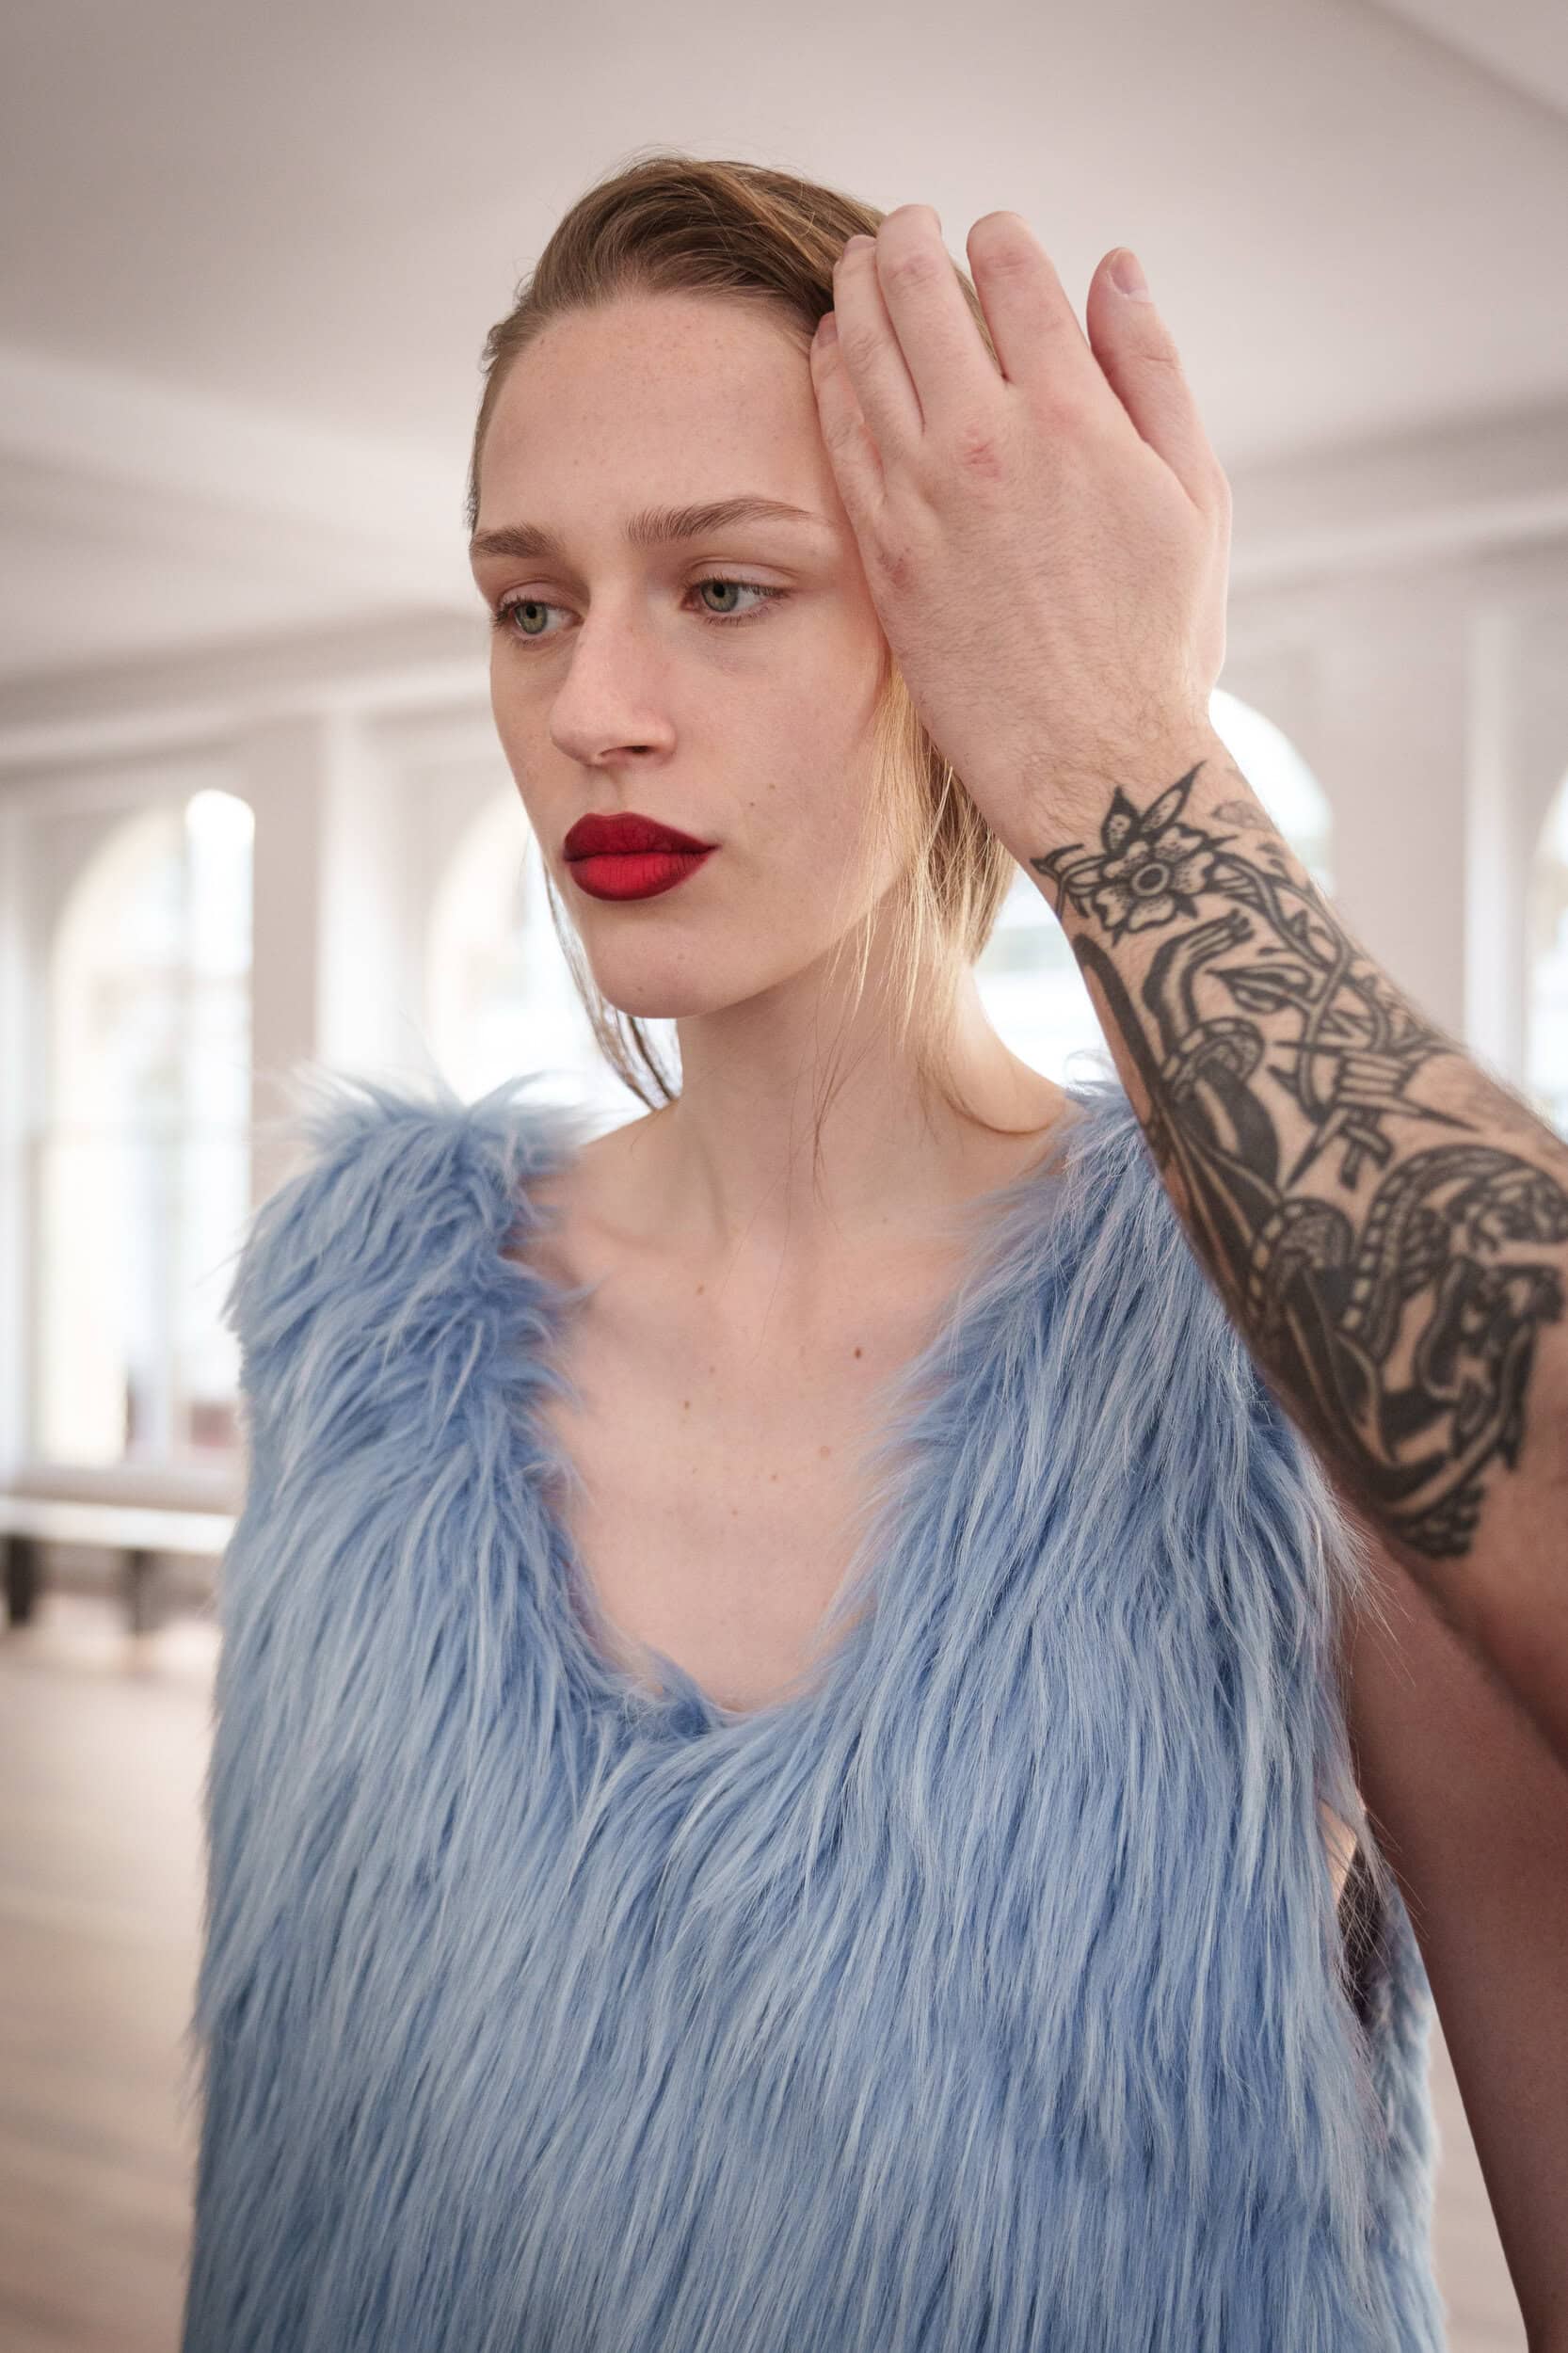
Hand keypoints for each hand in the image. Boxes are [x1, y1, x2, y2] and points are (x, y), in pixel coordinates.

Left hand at [809, 205, 1231, 856]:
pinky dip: (830, 375)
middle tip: (904, 226)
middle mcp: (989, 442)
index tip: (992, 236)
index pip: (1014, 275)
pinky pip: (838, 435)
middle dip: (909, 241)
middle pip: (921, 294)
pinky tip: (831, 349)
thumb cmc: (1158, 642)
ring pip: (865, 354)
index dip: (999, 238)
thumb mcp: (1196, 497)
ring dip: (856, 292)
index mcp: (1077, 415)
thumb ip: (1153, 373)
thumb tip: (1115, 269)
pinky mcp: (884, 551)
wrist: (1092, 763)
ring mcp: (924, 497)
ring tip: (857, 264)